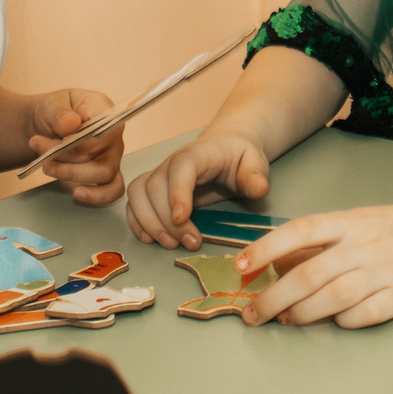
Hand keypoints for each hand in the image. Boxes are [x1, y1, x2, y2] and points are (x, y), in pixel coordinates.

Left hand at [25, 87, 123, 205]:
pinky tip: (77, 192)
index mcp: (104, 110)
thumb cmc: (53, 111)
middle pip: (100, 152)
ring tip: (47, 166)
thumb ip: (59, 112)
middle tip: (38, 145)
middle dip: (64, 155)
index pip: (104, 128)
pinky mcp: (106, 173)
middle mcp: (113, 134)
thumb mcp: (51, 104)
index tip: (60, 139)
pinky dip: (96, 195)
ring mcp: (112, 155)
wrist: (45, 125)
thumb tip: (71, 124)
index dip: (83, 139)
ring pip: (104, 174)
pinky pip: (112, 190)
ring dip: (71, 173)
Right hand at [124, 129, 271, 249]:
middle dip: (167, 220)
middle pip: (155, 187)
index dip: (177, 193)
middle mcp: (171, 163)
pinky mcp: (152, 189)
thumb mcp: (254, 163)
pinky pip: (134, 204)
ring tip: (170, 244)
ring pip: (138, 195)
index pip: (180, 168)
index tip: (183, 219)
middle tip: (190, 243)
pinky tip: (151, 239)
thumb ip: (254, 176)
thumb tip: (259, 189)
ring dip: (148, 223)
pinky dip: (137, 223)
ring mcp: (159, 175)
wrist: (226, 149)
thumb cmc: (239, 157)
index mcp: (197, 154)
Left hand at [231, 200, 392, 328]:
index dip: (267, 248)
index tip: (241, 266)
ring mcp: (385, 271)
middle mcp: (365, 245)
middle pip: (309, 274)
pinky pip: (365, 314)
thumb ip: (323, 241)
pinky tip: (335, 321)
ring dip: (302, 313)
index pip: (300, 231)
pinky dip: (345, 321)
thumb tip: (278, 264)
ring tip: (285, 321)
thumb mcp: (360, 222)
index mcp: (351, 222)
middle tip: (253, 314)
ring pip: (332, 298)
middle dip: (274, 298)